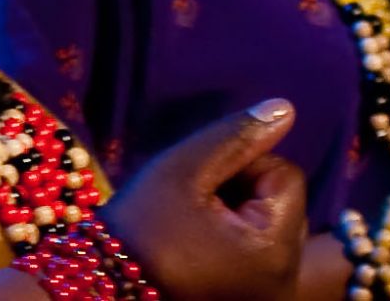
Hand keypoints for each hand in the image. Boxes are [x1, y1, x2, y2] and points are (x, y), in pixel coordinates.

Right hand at [102, 99, 309, 300]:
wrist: (104, 291)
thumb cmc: (143, 230)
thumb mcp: (184, 169)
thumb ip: (237, 137)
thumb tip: (285, 108)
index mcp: (275, 249)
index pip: (285, 174)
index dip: (243, 166)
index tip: (202, 183)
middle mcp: (284, 280)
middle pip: (282, 204)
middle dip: (244, 193)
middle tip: (197, 205)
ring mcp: (270, 295)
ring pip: (270, 228)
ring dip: (239, 217)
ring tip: (196, 227)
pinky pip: (258, 256)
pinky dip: (235, 243)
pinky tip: (200, 247)